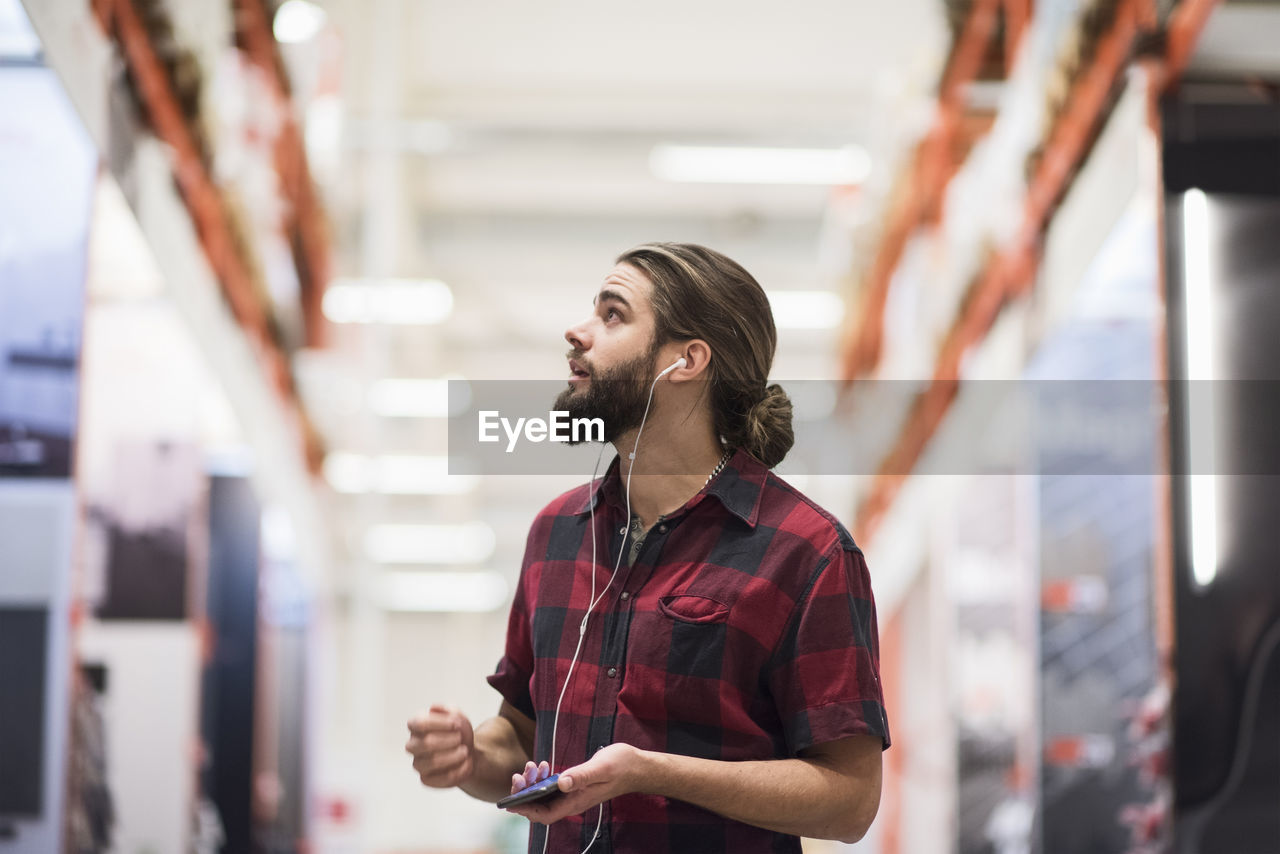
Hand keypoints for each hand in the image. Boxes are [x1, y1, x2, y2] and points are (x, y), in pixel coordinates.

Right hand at [405, 704, 475, 787]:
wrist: (468, 751)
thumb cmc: (458, 731)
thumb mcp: (456, 715)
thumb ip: (446, 709)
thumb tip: (434, 708)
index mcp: (416, 726)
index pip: (419, 723)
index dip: (439, 723)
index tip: (456, 724)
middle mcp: (413, 745)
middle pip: (425, 744)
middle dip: (448, 740)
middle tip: (460, 738)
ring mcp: (418, 763)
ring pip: (431, 762)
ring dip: (452, 756)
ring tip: (465, 751)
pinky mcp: (426, 779)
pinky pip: (438, 780)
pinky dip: (457, 771)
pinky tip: (467, 763)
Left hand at [504, 743, 645, 823]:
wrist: (636, 766)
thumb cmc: (620, 766)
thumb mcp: (600, 768)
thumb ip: (581, 775)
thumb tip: (560, 782)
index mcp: (576, 802)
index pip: (545, 815)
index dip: (526, 810)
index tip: (510, 801)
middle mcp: (572, 801)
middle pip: (540, 807)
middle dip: (525, 794)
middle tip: (519, 775)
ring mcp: (573, 794)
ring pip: (544, 797)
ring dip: (533, 784)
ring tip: (531, 765)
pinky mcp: (574, 785)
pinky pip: (552, 788)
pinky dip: (543, 778)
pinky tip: (543, 765)